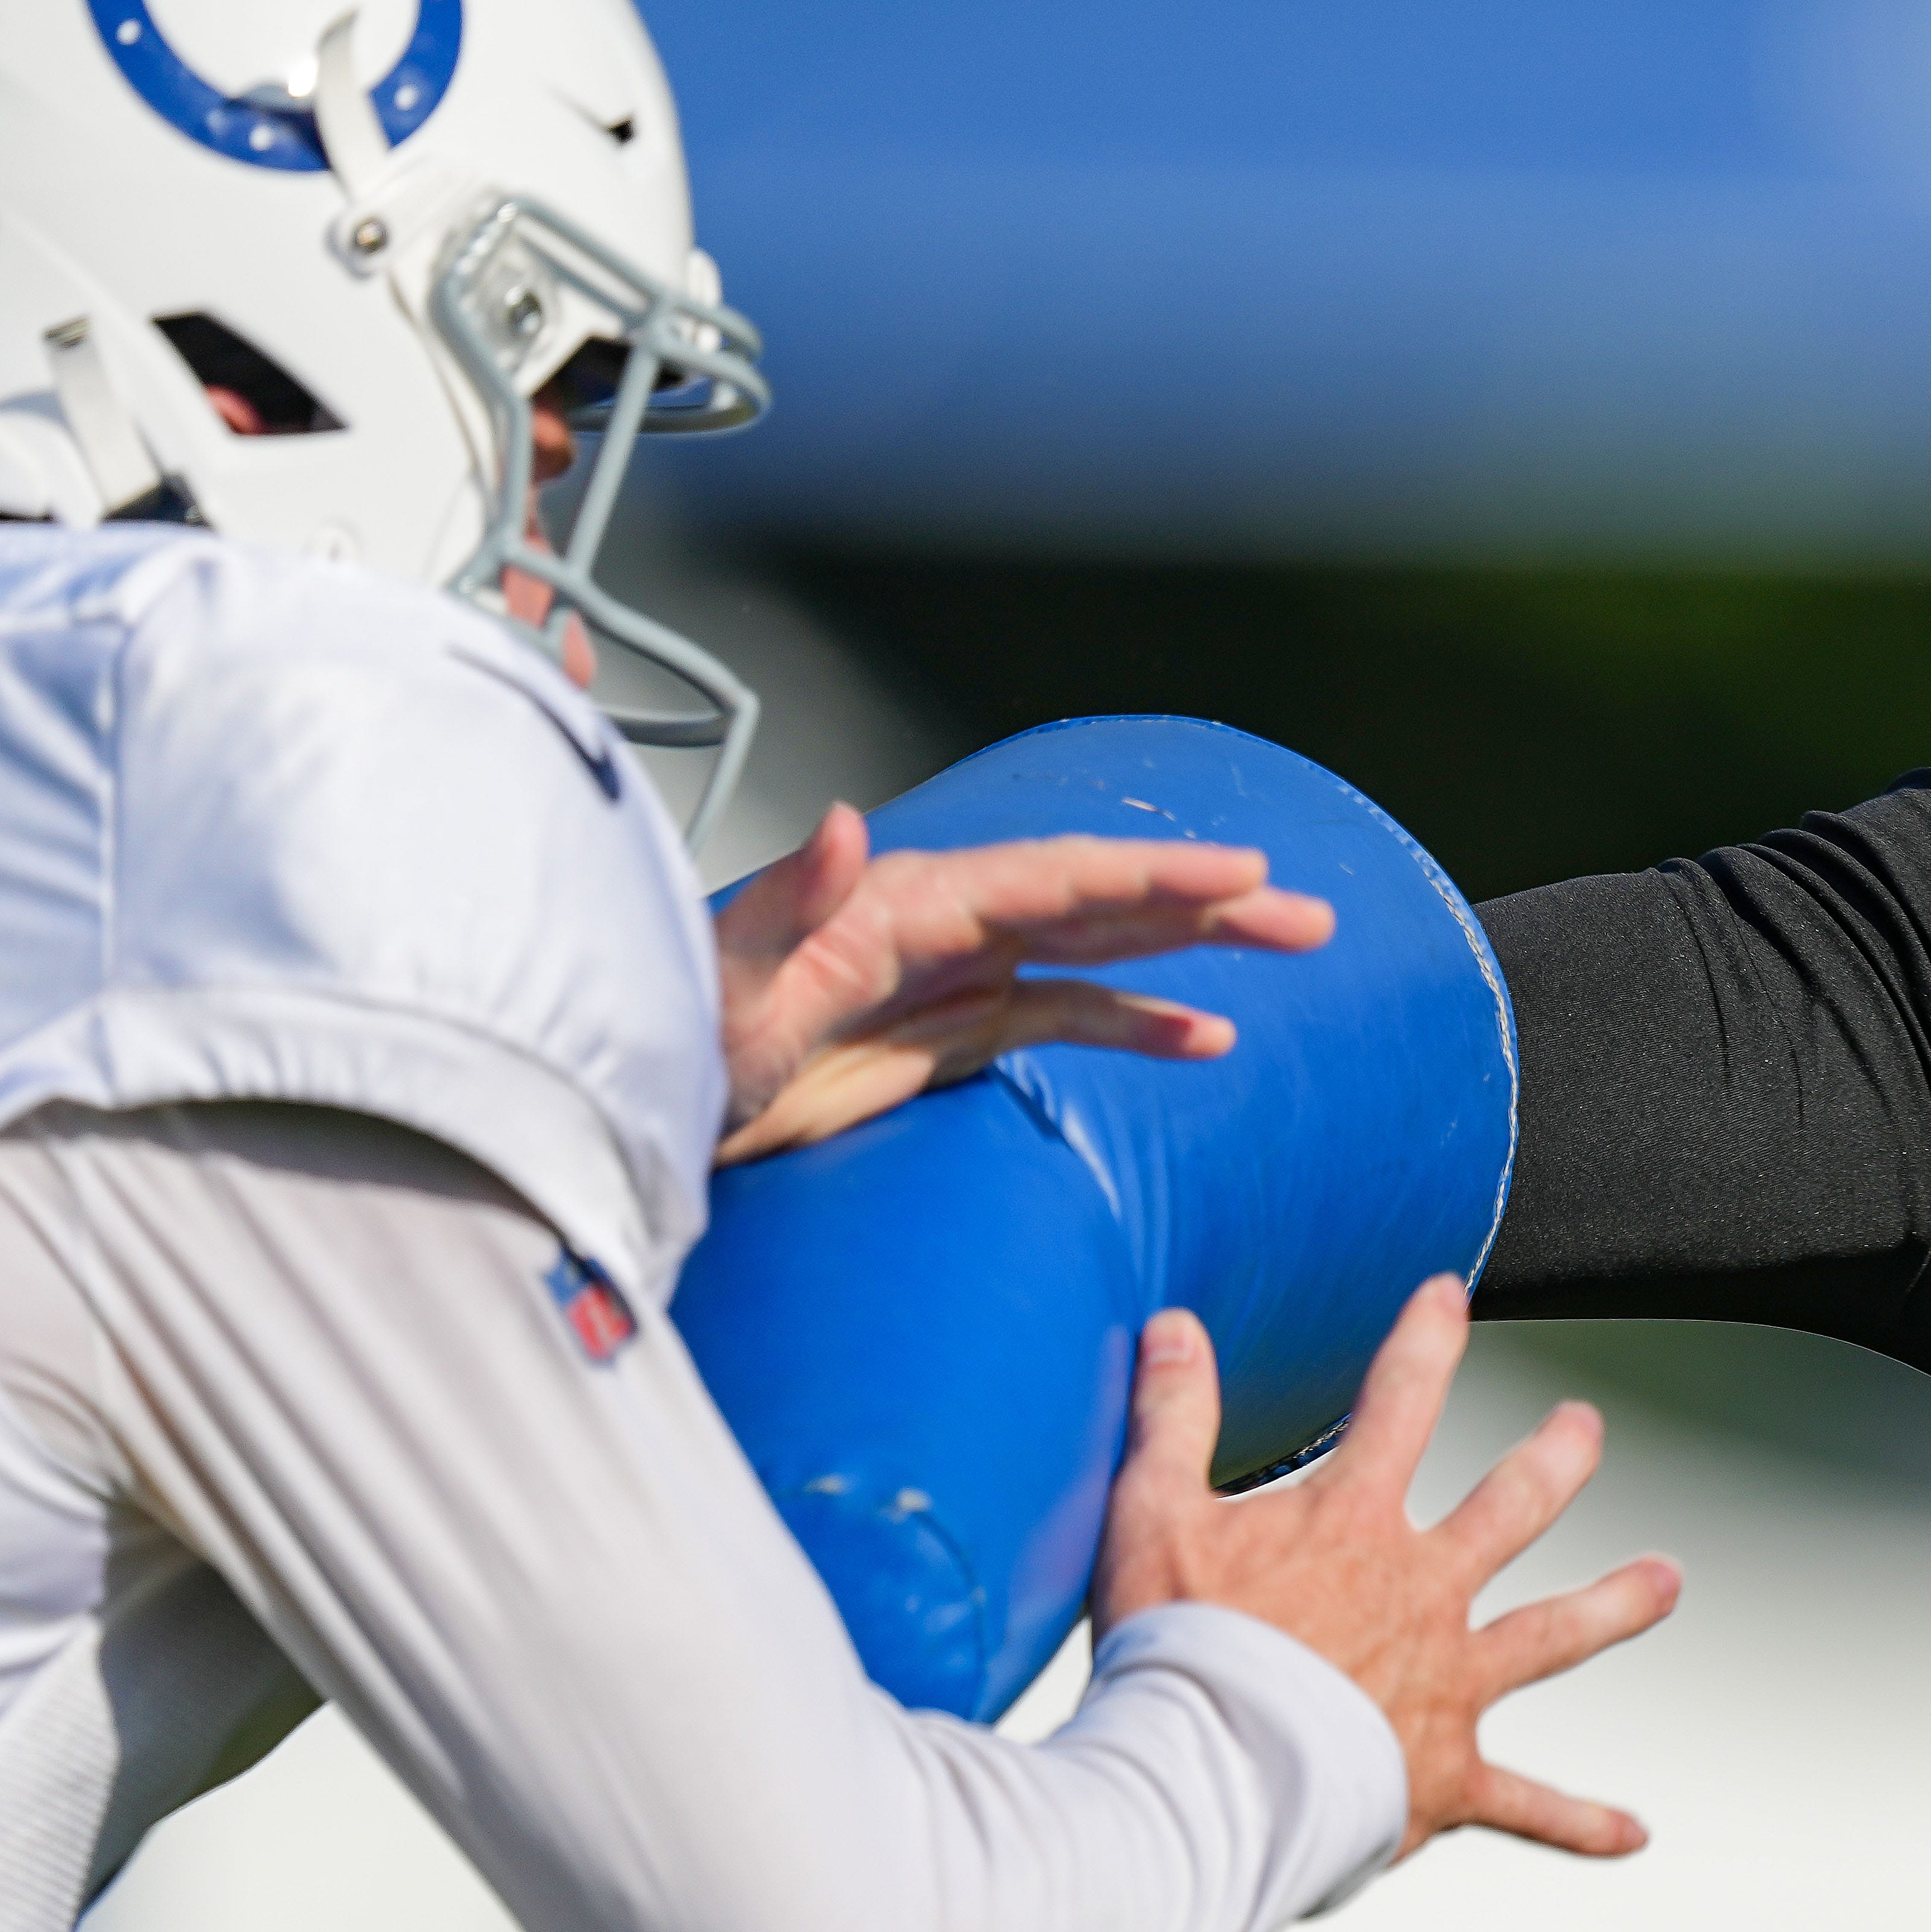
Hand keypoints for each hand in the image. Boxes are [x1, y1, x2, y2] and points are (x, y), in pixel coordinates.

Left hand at [714, 801, 1335, 1164]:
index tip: (1237, 874)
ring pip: (1096, 945)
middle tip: (1306, 914)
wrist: (624, 1108)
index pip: (1053, 879)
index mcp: (903, 904)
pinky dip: (1136, 1021)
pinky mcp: (943, 1034)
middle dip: (1205, 901)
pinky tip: (1206, 1037)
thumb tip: (845, 823)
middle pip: (1098, 898)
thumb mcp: (723, 985)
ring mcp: (947, 977)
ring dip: (1191, 946)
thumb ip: (787, 906)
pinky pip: (1061, 1017)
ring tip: (1290, 945)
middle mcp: (939, 925)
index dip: (1150, 872)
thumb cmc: (665, 1042)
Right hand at [1094, 1280, 1675, 1862]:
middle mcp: (1422, 1593)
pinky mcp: (1446, 1778)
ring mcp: (1446, 1683)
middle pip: (1512, 1507)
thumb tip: (1174, 1324)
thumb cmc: (1176, 1652)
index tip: (1450, 1293)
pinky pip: (1529, 1806)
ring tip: (1669, 1581)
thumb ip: (1171, 1417)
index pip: (1397, 1405)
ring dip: (1616, 1605)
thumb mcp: (1152, 1515)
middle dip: (1555, 1459)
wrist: (1210, 1776)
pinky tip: (1634, 1835)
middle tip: (1586, 1428)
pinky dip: (1581, 1824)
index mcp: (1354, 1526)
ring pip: (1553, 1634)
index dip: (1424, 1342)